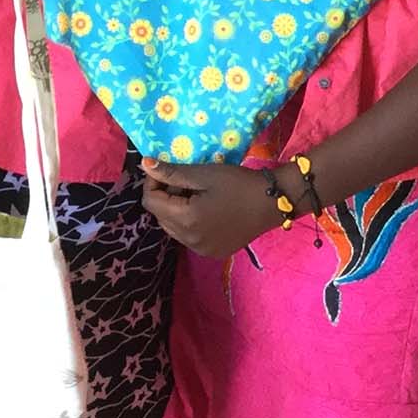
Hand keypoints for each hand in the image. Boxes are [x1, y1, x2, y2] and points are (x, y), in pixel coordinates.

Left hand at [138, 157, 280, 258]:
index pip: (151, 202)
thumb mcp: (204, 174)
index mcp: (186, 220)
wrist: (273, 203)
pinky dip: (189, 222)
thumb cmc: (238, 184)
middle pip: (160, 216)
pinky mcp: (212, 252)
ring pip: (173, 228)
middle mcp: (189, 241)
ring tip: (197, 194)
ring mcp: (201, 250)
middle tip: (186, 180)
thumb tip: (144, 164)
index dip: (153, 182)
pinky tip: (207, 209)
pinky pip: (188, 237)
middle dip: (166, 196)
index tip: (165, 169)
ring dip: (176, 210)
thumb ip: (172, 172)